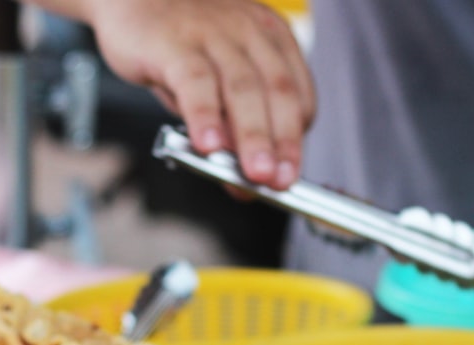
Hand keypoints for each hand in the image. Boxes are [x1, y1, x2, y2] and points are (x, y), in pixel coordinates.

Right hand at [86, 0, 314, 189]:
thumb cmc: (178, 43)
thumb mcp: (215, 82)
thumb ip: (230, 124)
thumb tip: (241, 175)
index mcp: (271, 39)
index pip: (297, 95)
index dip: (294, 139)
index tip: (288, 176)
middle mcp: (249, 33)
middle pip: (277, 93)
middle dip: (282, 143)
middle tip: (279, 182)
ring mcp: (214, 34)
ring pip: (242, 90)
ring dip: (252, 137)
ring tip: (253, 174)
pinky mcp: (176, 42)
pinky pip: (196, 82)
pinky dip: (204, 116)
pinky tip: (207, 144)